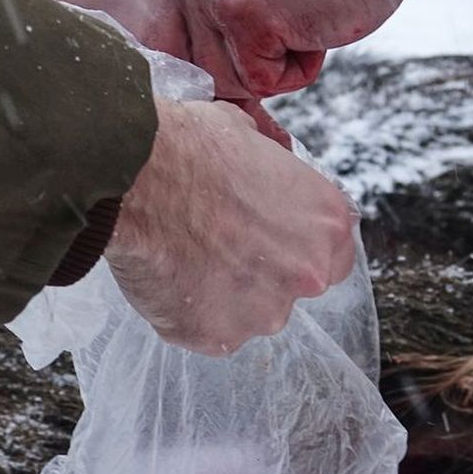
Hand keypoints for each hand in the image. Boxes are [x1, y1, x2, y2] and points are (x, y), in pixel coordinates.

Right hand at [108, 98, 357, 354]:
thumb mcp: (247, 137)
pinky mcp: (217, 336)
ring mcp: (262, 313)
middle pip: (292, 287)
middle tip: (219, 246)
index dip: (298, 247)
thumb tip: (253, 171)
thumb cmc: (189, 150)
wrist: (138, 179)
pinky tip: (165, 276)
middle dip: (261, 273)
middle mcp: (307, 275)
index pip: (335, 256)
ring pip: (249, 314)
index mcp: (327, 224)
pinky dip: (186, 312)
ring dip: (224, 295)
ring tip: (184, 259)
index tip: (271, 240)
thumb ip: (267, 173)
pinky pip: (206, 329)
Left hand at [143, 0, 449, 100]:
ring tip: (300, 21)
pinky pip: (262, 81)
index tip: (239, 62)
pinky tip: (312, 26)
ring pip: (226, 81)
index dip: (203, 68)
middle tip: (282, 33)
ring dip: (273, 70)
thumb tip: (194, 103)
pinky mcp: (246, 15)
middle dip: (239, 71)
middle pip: (191, 70)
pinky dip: (297, 69)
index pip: (163, 45)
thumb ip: (212, 27)